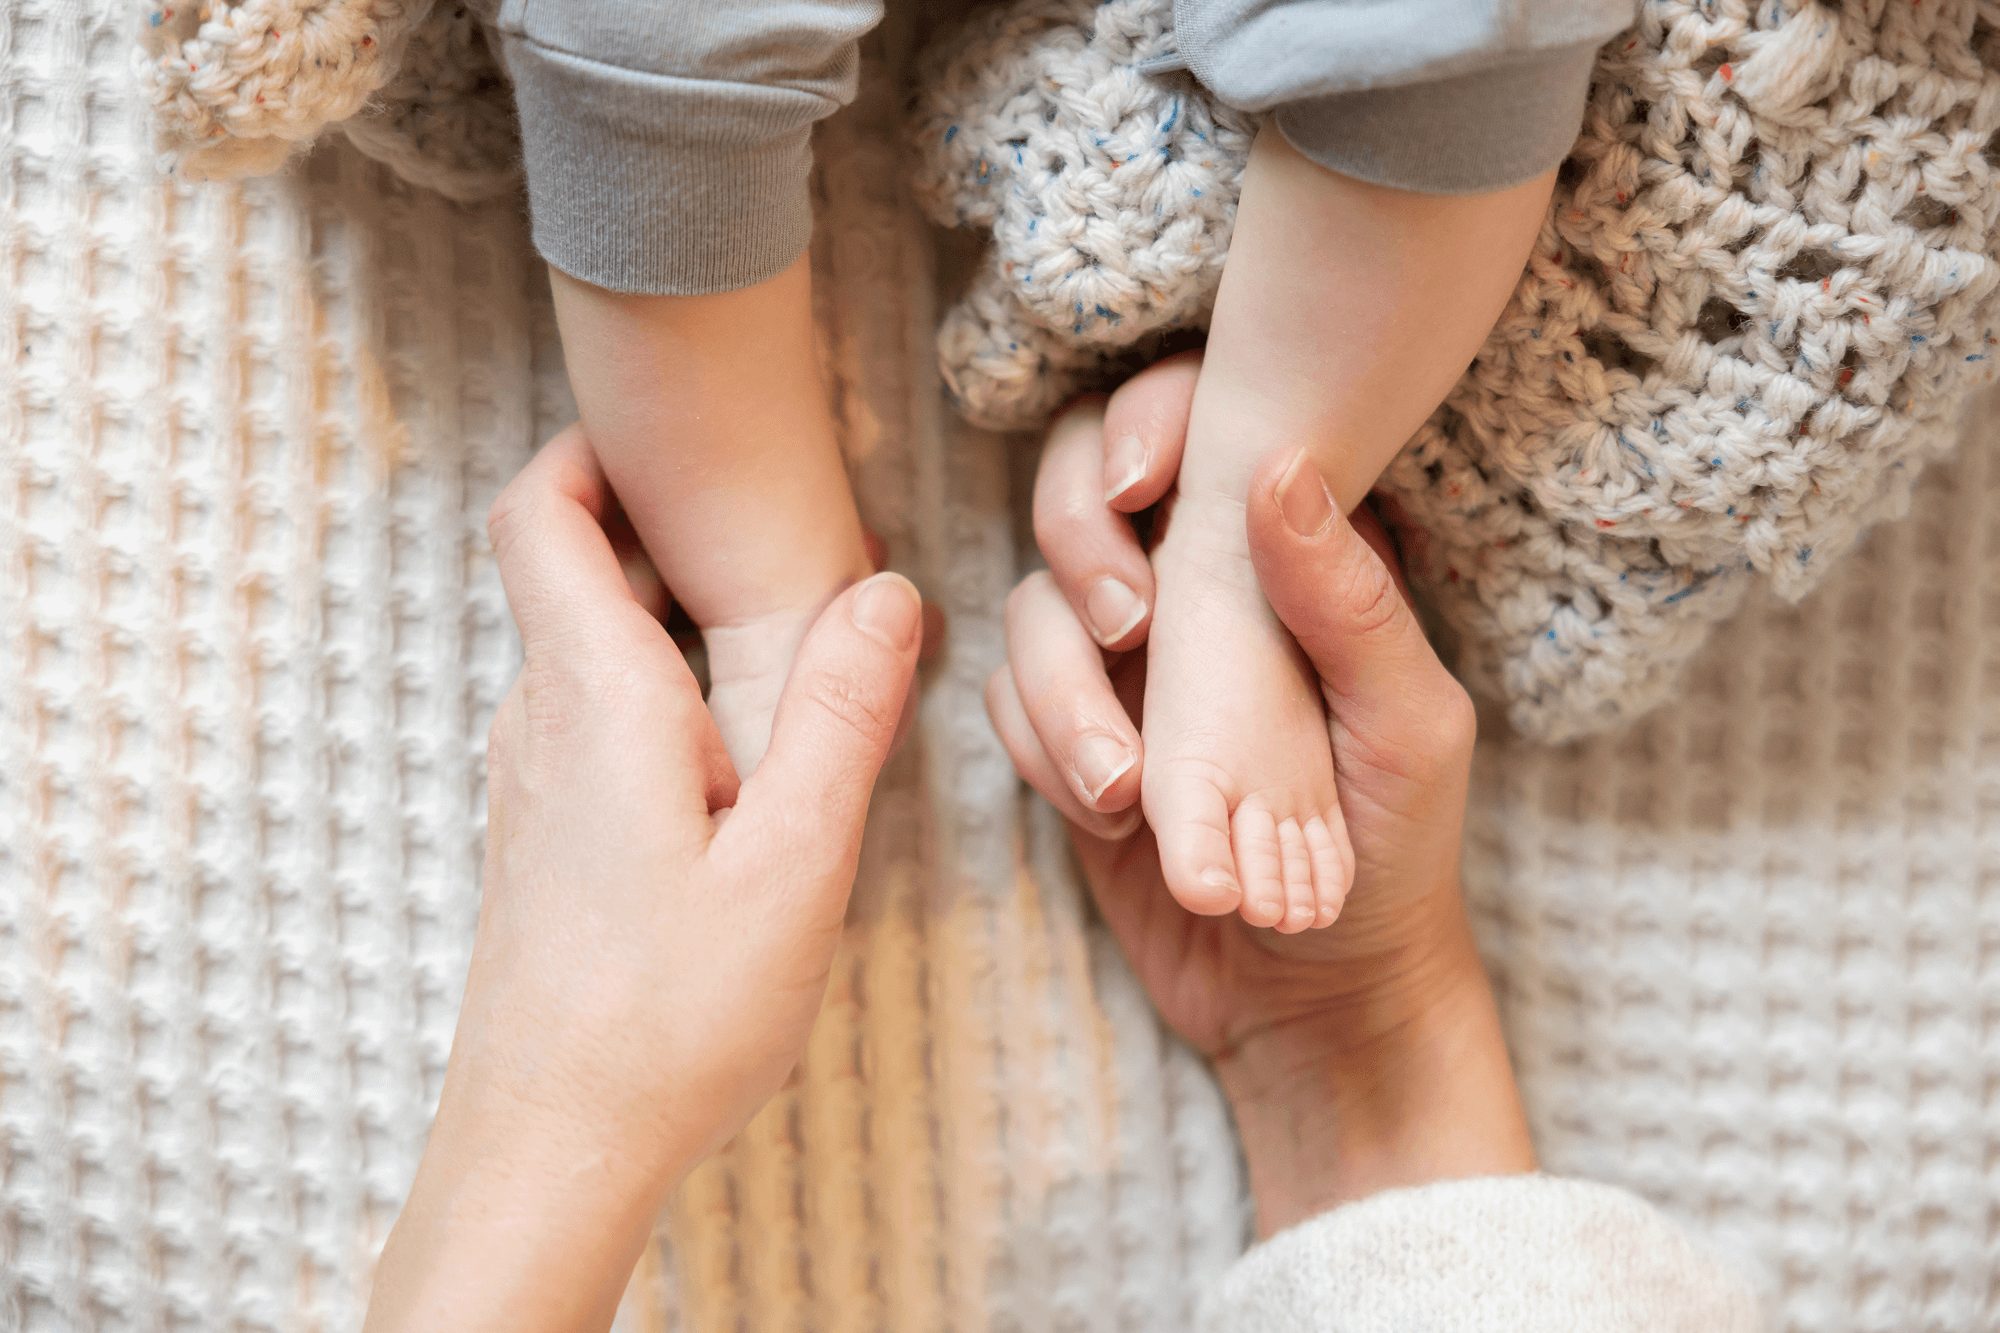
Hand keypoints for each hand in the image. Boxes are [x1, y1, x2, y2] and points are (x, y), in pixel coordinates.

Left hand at [365, 425, 923, 1331]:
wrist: (551, 1148)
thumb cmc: (668, 1015)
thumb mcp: (794, 858)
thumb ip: (839, 712)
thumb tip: (885, 589)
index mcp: (594, 696)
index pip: (537, 512)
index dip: (592, 449)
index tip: (682, 441)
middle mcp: (538, 719)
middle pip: (568, 566)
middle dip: (666, 530)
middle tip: (785, 547)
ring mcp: (530, 779)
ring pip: (584, 645)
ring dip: (669, 615)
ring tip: (780, 647)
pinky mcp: (541, 833)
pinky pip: (589, 713)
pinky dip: (657, 689)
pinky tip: (737, 758)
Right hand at [988, 378, 1532, 1235]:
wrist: (1322, 998)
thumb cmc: (1393, 853)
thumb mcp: (1407, 726)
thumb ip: (1350, 601)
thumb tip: (1276, 465)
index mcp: (1282, 549)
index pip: (1191, 419)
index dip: (1144, 422)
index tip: (1146, 491)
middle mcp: (1191, 582)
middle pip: (1077, 482)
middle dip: (1078, 539)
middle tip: (1128, 628)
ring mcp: (1122, 660)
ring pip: (1030, 601)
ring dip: (1062, 687)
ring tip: (1127, 784)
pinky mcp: (1071, 735)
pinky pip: (1006, 701)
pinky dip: (1046, 751)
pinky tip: (1118, 815)